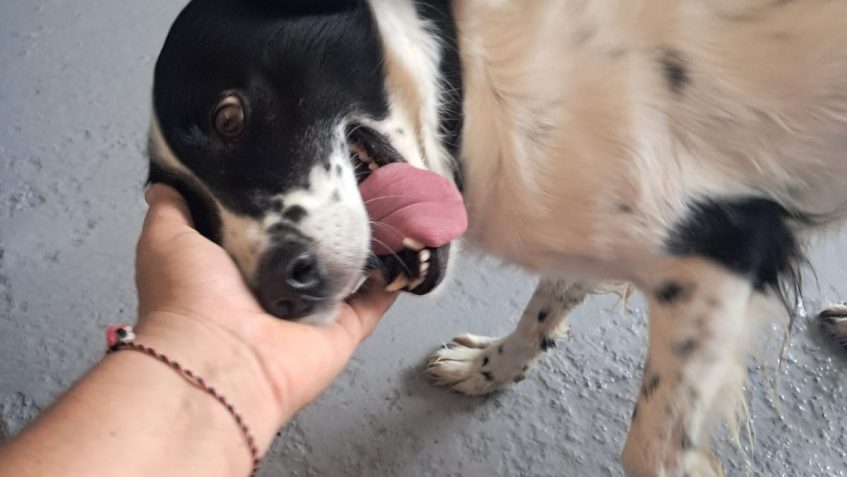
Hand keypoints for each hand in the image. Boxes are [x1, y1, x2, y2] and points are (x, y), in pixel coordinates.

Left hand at [134, 184, 397, 446]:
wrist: (221, 358)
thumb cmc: (189, 300)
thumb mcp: (166, 239)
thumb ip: (171, 209)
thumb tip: (164, 182)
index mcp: (235, 270)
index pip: (265, 230)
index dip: (281, 202)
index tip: (300, 167)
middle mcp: (276, 291)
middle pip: (311, 251)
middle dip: (328, 220)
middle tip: (353, 179)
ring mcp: (313, 311)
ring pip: (349, 272)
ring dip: (368, 244)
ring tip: (389, 202)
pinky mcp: (344, 328)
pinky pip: (376, 301)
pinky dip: (393, 278)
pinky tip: (405, 245)